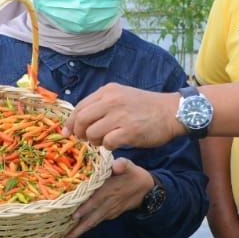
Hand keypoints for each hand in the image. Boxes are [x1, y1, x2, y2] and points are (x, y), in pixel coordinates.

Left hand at [64, 158, 153, 237]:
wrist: (146, 190)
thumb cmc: (133, 174)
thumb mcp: (129, 166)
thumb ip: (123, 164)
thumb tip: (117, 165)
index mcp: (110, 190)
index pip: (96, 200)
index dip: (86, 208)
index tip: (73, 216)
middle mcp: (109, 203)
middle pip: (92, 218)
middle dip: (78, 228)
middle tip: (63, 236)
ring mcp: (110, 211)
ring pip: (93, 222)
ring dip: (80, 230)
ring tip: (65, 237)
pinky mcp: (110, 214)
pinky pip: (96, 221)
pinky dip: (86, 226)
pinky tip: (76, 229)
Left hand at [66, 84, 184, 149]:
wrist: (171, 112)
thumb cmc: (145, 106)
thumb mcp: (121, 96)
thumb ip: (102, 104)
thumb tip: (80, 120)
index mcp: (108, 91)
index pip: (80, 107)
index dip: (71, 122)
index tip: (68, 132)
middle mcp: (111, 101)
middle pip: (82, 120)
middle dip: (79, 133)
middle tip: (85, 139)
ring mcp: (120, 116)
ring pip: (92, 133)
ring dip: (94, 141)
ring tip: (103, 141)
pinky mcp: (129, 131)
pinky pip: (107, 143)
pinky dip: (107, 146)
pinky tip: (115, 144)